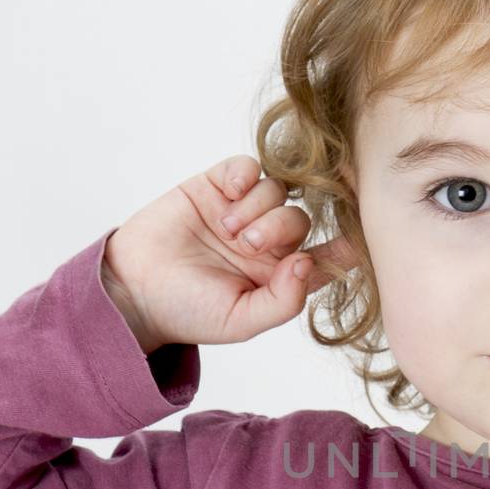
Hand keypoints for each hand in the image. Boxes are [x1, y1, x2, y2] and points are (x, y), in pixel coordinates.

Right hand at [101, 154, 356, 352]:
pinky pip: (247, 167)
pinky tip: (227, 195)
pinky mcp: (217, 186)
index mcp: (281, 275)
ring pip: (278, 190)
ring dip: (258, 207)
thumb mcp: (241, 321)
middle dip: (280, 228)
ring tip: (227, 230)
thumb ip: (283, 301)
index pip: (327, 256)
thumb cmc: (188, 311)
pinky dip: (245, 176)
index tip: (357, 238)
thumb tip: (307, 264)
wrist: (132, 289)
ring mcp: (243, 211)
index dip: (346, 246)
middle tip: (246, 245)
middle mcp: (268, 242)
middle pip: (301, 218)